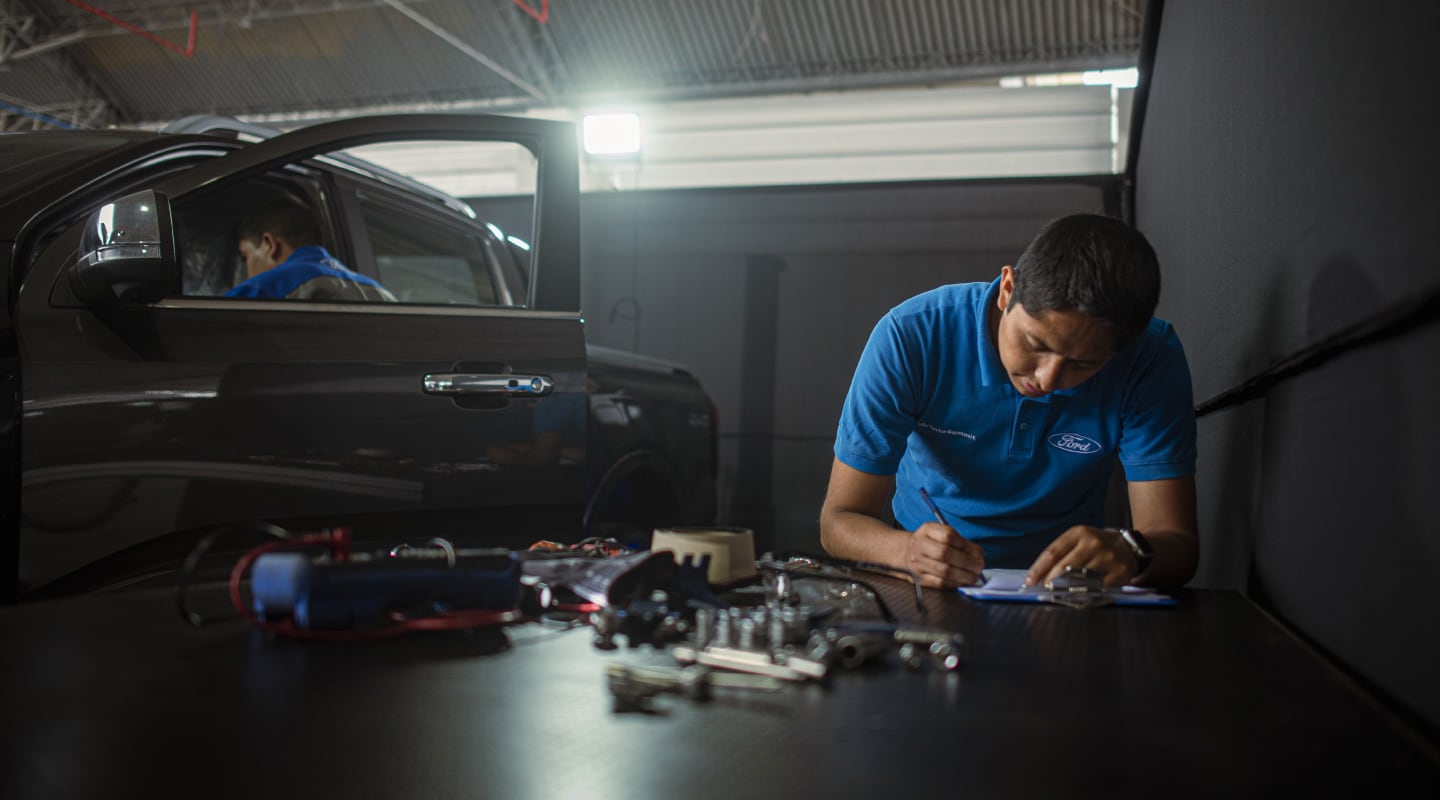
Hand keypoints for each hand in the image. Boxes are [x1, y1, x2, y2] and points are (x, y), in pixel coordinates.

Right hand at [902, 522, 984, 588]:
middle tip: (979, 567)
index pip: (948, 536)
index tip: (978, 553)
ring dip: (963, 575)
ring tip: (974, 577)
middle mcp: (919, 545)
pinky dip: (955, 583)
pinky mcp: (918, 578)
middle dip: (966, 562)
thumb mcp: (940, 534)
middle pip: (945, 554)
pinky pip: (940, 583)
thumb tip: (978, 555)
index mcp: (926, 530)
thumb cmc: (929, 543)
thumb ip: (959, 542)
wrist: (904, 552)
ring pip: (944, 571)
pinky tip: (962, 582)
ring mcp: (917, 563)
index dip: (966, 546)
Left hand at [1023, 525, 1137, 588]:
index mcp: (1078, 533)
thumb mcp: (1078, 541)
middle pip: (1064, 567)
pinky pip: (1097, 589)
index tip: (1029, 581)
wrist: (1129, 546)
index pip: (1053, 552)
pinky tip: (1077, 599)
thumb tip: (1038, 577)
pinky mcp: (1119, 572)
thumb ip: (1060, 555)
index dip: (1038, 569)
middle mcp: (1093, 543)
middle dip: (1050, 582)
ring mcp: (1108, 557)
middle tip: (1044, 591)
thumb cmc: (1095, 546)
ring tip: (1058, 596)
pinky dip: (1085, 596)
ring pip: (1080, 579)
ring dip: (1065, 590)